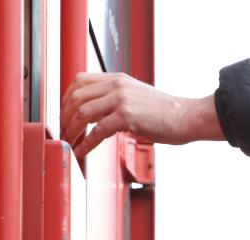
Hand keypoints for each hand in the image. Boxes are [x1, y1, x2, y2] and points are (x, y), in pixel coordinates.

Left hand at [59, 72, 223, 157]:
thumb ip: (116, 100)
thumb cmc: (164, 113)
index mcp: (117, 79)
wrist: (186, 117)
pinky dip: (86, 144)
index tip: (64, 114)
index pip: (80, 80)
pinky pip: (97, 131)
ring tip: (69, 143)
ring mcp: (121, 99)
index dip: (66, 98)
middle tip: (63, 132)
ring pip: (82, 112)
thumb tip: (98, 115)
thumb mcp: (136, 97)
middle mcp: (116, 85)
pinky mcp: (127, 116)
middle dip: (64, 117)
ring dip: (71, 130)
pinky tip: (81, 151)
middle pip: (76, 96)